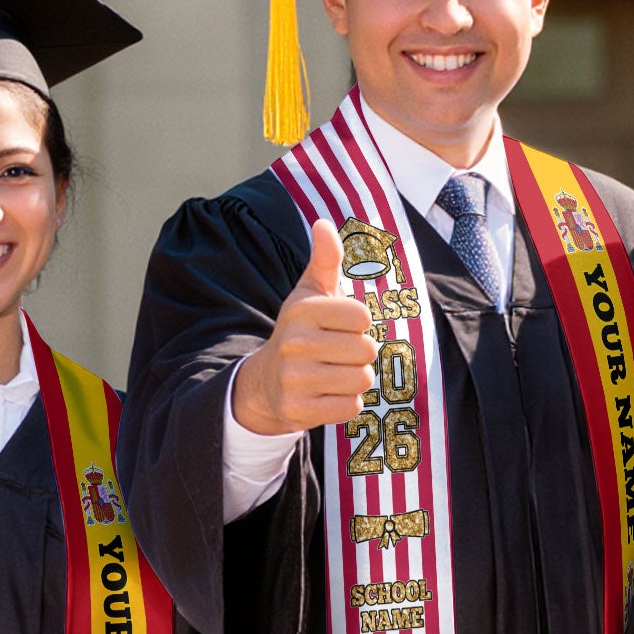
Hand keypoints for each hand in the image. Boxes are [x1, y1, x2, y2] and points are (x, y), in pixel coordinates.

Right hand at [230, 219, 378, 435]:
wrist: (266, 382)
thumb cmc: (300, 331)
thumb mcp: (310, 294)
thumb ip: (325, 260)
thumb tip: (323, 223)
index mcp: (302, 310)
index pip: (362, 316)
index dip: (358, 324)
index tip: (338, 327)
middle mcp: (295, 342)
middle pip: (367, 349)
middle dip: (360, 354)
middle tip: (337, 354)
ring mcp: (294, 379)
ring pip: (362, 379)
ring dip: (355, 379)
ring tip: (333, 373)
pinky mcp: (298, 410)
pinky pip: (350, 407)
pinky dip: (346, 403)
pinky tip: (327, 394)